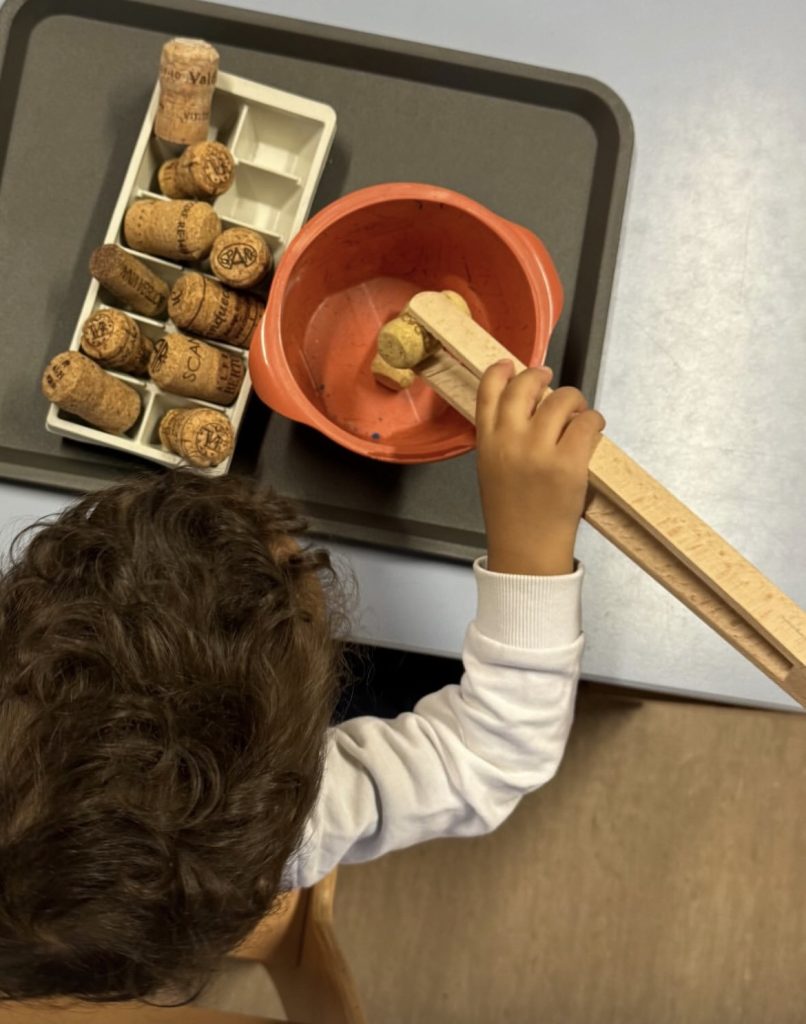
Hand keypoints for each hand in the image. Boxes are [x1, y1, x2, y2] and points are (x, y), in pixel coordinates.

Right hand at [476, 362, 605, 575]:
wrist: (525, 551)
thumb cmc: (511, 514)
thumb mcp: (492, 470)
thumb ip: (501, 438)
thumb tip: (529, 407)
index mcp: (486, 442)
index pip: (488, 391)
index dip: (501, 371)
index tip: (511, 365)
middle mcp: (509, 441)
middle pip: (526, 386)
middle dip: (541, 377)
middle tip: (551, 381)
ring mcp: (539, 451)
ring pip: (562, 400)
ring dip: (575, 402)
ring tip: (578, 415)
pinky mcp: (568, 462)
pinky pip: (588, 422)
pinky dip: (594, 422)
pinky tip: (592, 432)